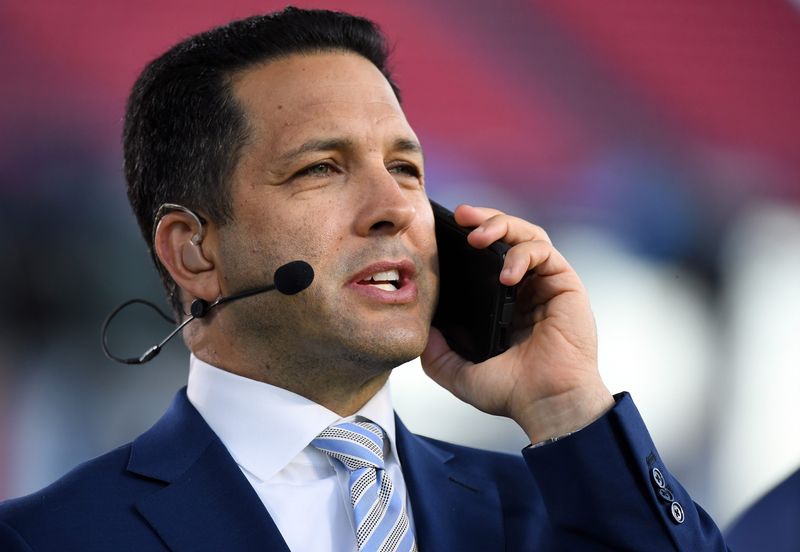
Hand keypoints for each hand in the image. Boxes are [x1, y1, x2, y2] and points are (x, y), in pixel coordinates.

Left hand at [421, 205, 613, 442]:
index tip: (443, 230)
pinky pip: (545, 252)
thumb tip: (421, 328)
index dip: (469, 238)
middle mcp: (526, 288)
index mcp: (503, 302)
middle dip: (485, 219)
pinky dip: (523, 254)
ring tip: (479, 236)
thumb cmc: (511, 393)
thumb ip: (436, 353)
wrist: (546, 404)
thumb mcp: (459, 373)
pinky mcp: (565, 284)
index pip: (487, 256)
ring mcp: (546, 284)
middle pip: (508, 236)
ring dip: (503, 226)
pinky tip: (506, 274)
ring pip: (528, 235)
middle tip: (462, 216)